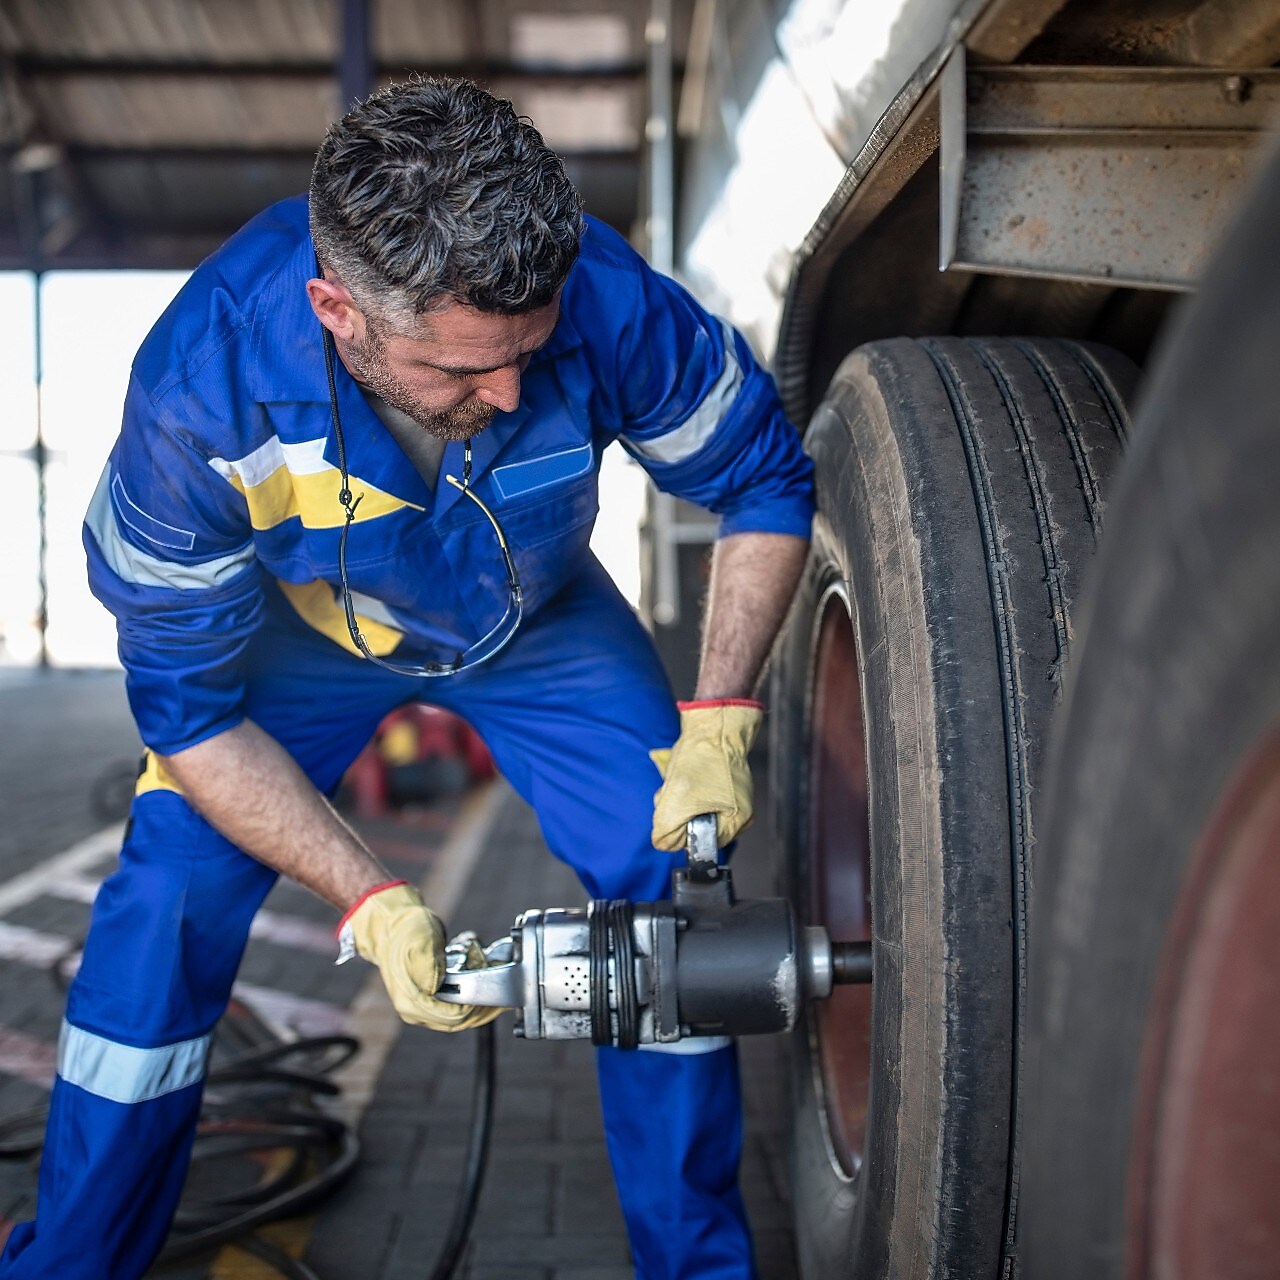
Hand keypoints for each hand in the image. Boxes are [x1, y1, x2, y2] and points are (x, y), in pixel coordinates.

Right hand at [338, 881, 500, 1031]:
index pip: (453, 1016)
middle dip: (481, 1002)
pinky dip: (471, 1000)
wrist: (391, 929)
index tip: (488, 982)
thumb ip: (427, 963)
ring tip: (490, 979)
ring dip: (479, 1002)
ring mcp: (420, 1010)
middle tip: (494, 978)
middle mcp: (413, 1011)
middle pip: (459, 1022)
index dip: (476, 1002)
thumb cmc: (407, 931)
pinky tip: (480, 983)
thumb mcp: (420, 938)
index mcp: (410, 1001)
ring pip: (460, 1020)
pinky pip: (455, 1011)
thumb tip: (434, 986)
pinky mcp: (427, 1005)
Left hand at [650, 699, 762, 851]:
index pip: (702, 846)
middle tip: (674, 796)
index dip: (683, 832)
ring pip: (690, 813)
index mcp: (737, 823)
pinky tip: (680, 776)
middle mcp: (737, 814)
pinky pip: (693, 797)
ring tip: (676, 783)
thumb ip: (667, 832)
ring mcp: (728, 798)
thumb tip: (664, 843)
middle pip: (696, 829)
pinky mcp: (717, 785)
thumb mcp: (677, 802)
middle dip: (677, 815)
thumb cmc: (703, 759)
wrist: (710, 726)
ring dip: (676, 801)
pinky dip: (681, 790)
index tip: (676, 814)